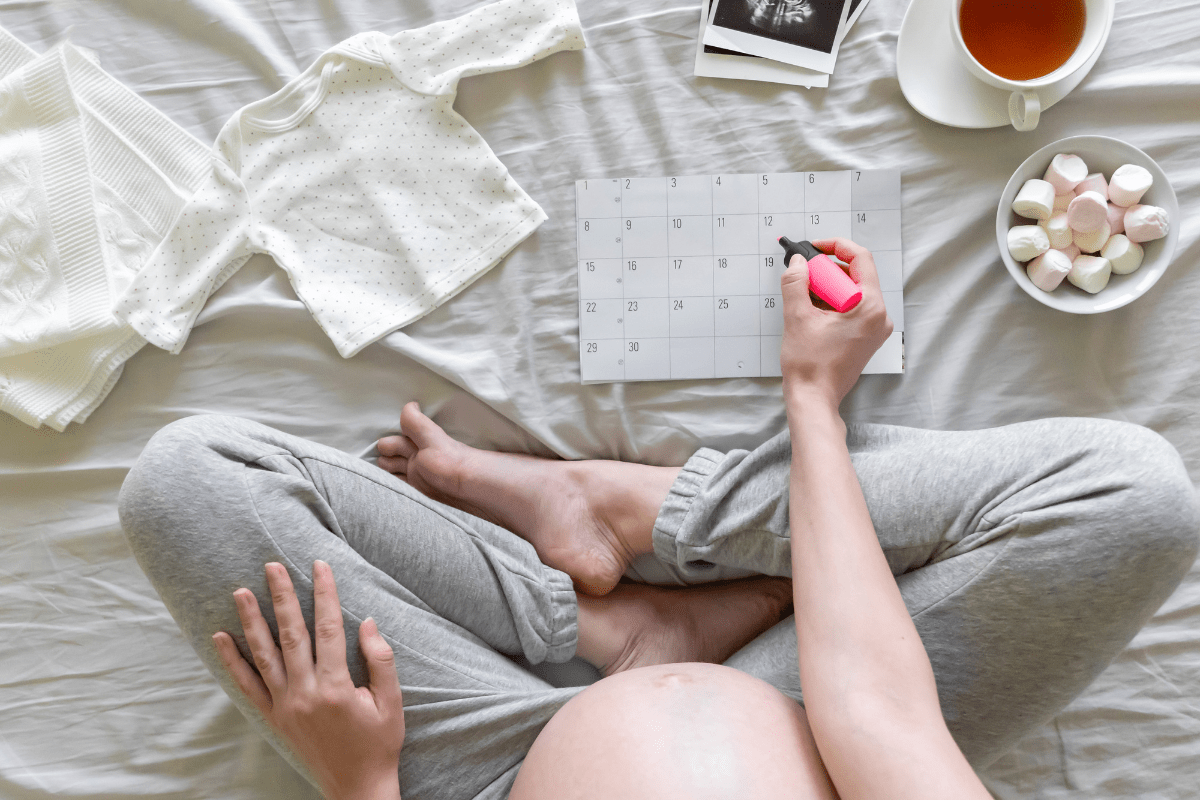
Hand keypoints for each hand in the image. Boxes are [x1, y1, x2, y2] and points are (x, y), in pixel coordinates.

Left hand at [212, 561, 404, 799]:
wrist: (357, 788)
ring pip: (264, 655)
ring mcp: (286, 706)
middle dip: (282, 596)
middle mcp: (306, 693)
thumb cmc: (379, 744)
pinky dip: (233, 661)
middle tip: (272, 566)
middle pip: (292, 634)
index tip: (319, 565)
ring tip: (240, 591)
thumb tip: (368, 621)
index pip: (329, 628)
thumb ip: (380, 660)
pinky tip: (220, 638)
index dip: (324, 594)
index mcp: (337, 686)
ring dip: (252, 621)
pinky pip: (248, 686)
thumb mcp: (392, 702)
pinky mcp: (275, 718)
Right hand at [780, 237, 892, 411]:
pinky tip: (812, 312)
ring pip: (852, 292)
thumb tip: (798, 263)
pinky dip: (832, 304)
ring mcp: (875, 328)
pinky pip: (852, 308)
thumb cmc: (810, 366)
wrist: (814, 398)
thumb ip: (796, 283)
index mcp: (869, 306)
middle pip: (855, 275)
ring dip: (827, 289)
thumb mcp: (797, 317)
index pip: (860, 259)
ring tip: (804, 299)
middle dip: (826, 272)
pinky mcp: (867, 337)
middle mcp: (879, 315)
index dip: (836, 246)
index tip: (815, 247)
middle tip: (802, 277)